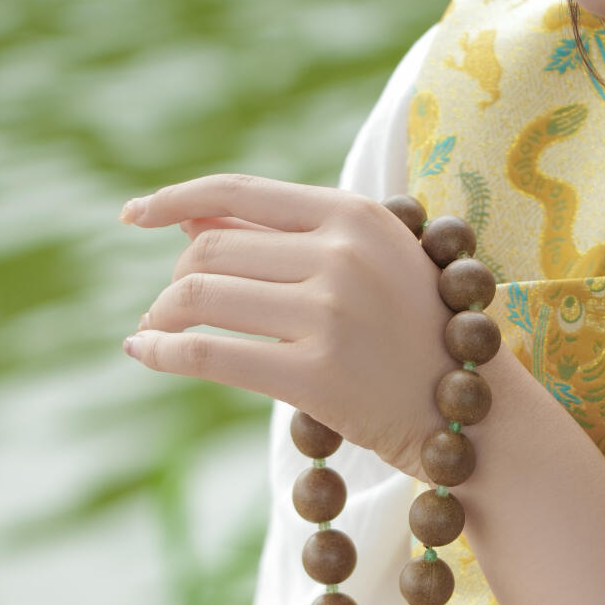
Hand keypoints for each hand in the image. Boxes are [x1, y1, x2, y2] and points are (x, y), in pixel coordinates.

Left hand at [118, 174, 459, 479]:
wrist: (471, 414)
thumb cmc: (411, 337)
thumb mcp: (362, 263)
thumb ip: (281, 235)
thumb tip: (187, 217)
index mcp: (352, 215)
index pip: (238, 190)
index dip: (173, 199)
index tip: (133, 216)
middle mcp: (340, 255)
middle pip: (210, 249)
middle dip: (174, 281)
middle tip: (163, 312)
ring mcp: (329, 315)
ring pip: (200, 297)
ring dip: (161, 317)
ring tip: (153, 335)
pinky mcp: (316, 376)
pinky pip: (208, 355)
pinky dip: (162, 353)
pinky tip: (143, 356)